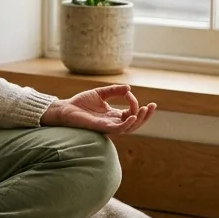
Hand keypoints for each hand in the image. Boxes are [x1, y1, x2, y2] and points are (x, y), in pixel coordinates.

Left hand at [39, 84, 155, 134]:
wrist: (66, 108)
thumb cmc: (81, 103)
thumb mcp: (100, 93)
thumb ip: (114, 91)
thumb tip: (129, 88)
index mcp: (114, 116)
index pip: (131, 113)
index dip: (134, 103)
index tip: (129, 93)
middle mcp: (113, 123)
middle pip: (135, 123)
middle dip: (145, 116)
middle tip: (152, 106)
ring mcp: (108, 127)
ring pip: (129, 128)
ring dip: (139, 119)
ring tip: (145, 109)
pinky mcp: (102, 128)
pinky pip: (118, 130)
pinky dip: (126, 124)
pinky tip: (132, 117)